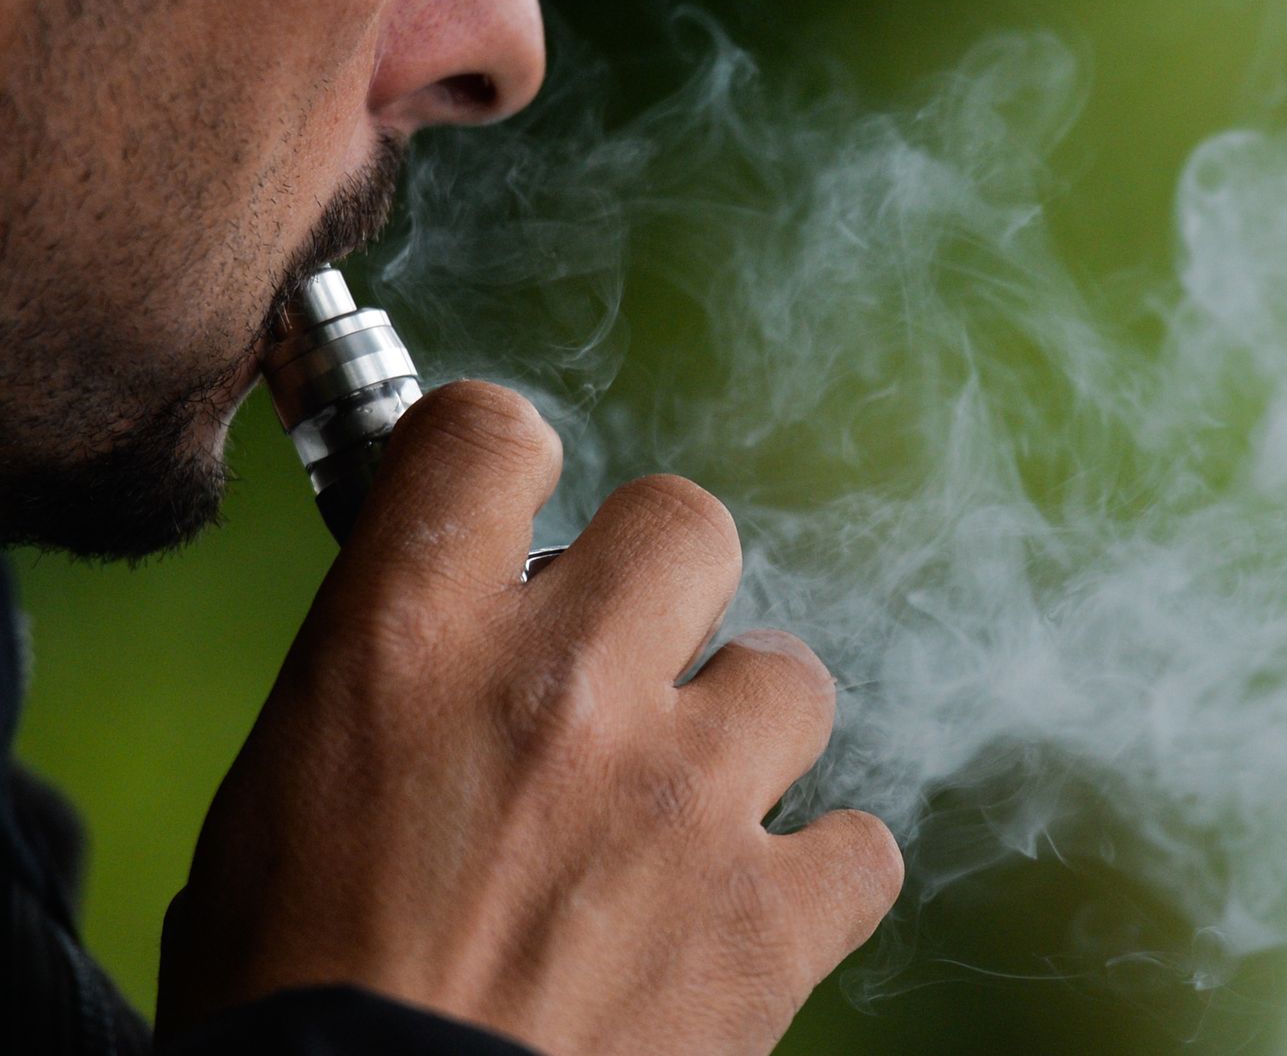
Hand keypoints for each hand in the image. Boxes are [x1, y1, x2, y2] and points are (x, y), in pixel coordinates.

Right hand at [155, 381, 902, 1053]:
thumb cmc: (296, 998)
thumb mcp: (278, 796)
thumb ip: (386, 679)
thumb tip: (453, 632)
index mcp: (408, 642)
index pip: (488, 434)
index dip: (505, 458)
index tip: (512, 503)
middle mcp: (562, 689)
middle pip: (687, 522)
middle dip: (661, 583)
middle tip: (623, 665)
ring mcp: (682, 800)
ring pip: (791, 674)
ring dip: (745, 734)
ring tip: (685, 812)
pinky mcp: (767, 919)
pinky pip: (862, 845)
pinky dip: (817, 877)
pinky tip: (751, 914)